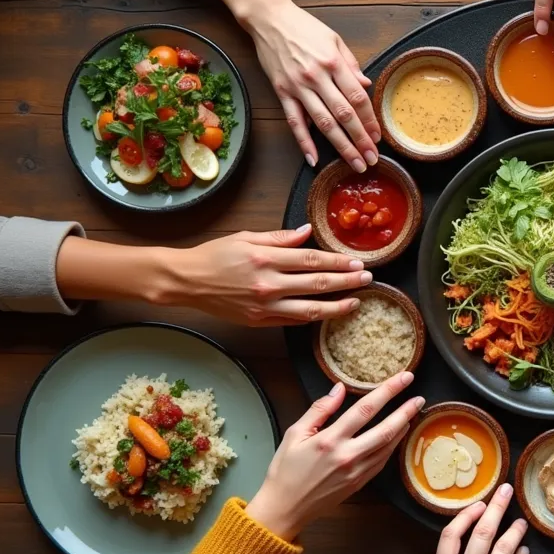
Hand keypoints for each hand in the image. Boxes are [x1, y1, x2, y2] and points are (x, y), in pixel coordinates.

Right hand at [161, 225, 370, 325]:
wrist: (186, 281)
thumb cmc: (214, 255)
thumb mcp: (246, 237)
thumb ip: (280, 237)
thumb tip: (308, 232)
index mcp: (265, 257)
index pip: (311, 260)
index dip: (337, 262)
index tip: (356, 262)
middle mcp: (267, 283)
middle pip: (317, 284)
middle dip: (346, 282)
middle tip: (367, 279)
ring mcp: (264, 306)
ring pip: (310, 309)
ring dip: (337, 306)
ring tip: (356, 302)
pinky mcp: (259, 321)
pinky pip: (293, 320)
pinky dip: (313, 318)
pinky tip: (329, 314)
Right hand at [245, 0, 379, 171]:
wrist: (269, 19)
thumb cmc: (304, 28)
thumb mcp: (334, 39)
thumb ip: (351, 64)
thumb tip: (366, 86)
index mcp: (333, 63)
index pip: (357, 98)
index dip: (369, 120)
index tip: (378, 137)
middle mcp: (316, 77)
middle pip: (343, 115)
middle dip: (360, 140)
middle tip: (371, 159)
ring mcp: (298, 87)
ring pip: (323, 123)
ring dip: (340, 146)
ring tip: (353, 163)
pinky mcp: (282, 92)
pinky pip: (294, 122)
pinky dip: (304, 142)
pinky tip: (313, 159)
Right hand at [245, 372, 423, 539]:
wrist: (285, 508)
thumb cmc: (285, 470)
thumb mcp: (295, 434)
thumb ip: (319, 409)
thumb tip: (339, 388)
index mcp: (330, 440)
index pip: (365, 409)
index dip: (388, 391)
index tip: (403, 379)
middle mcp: (348, 456)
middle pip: (386, 429)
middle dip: (406, 410)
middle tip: (419, 397)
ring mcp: (357, 472)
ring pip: (388, 446)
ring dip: (403, 428)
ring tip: (412, 412)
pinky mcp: (360, 483)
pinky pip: (382, 461)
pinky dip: (392, 445)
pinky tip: (397, 435)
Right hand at [426, 485, 529, 553]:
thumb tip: (463, 532)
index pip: (452, 533)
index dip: (466, 514)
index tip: (479, 504)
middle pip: (482, 533)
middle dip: (497, 508)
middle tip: (506, 492)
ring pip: (505, 548)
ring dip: (515, 530)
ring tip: (520, 521)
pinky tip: (523, 549)